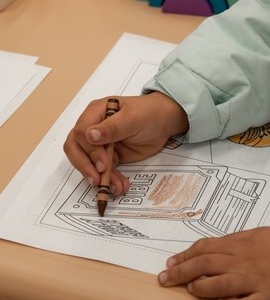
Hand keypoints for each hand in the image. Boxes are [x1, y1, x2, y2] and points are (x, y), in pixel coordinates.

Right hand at [63, 92, 188, 194]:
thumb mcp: (132, 118)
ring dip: (101, 178)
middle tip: (98, 179)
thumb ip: (111, 128)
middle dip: (85, 166)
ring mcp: (100, 144)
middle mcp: (93, 128)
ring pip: (89, 164)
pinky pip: (104, 171)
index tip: (102, 163)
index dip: (89, 150)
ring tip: (116, 187)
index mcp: (95, 112)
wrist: (164, 122)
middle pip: (76, 149)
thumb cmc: (149, 112)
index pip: (80, 132)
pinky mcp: (108, 156)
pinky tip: (120, 186)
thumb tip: (88, 135)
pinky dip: (110, 180)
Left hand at [158, 227, 269, 299]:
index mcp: (242, 244)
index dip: (184, 256)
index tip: (170, 263)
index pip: (205, 248)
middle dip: (180, 272)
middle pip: (204, 264)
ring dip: (200, 287)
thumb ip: (237, 241)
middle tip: (164, 280)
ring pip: (218, 284)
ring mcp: (255, 281)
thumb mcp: (260, 234)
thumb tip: (215, 249)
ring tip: (190, 289)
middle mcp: (244, 261)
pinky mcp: (267, 299)